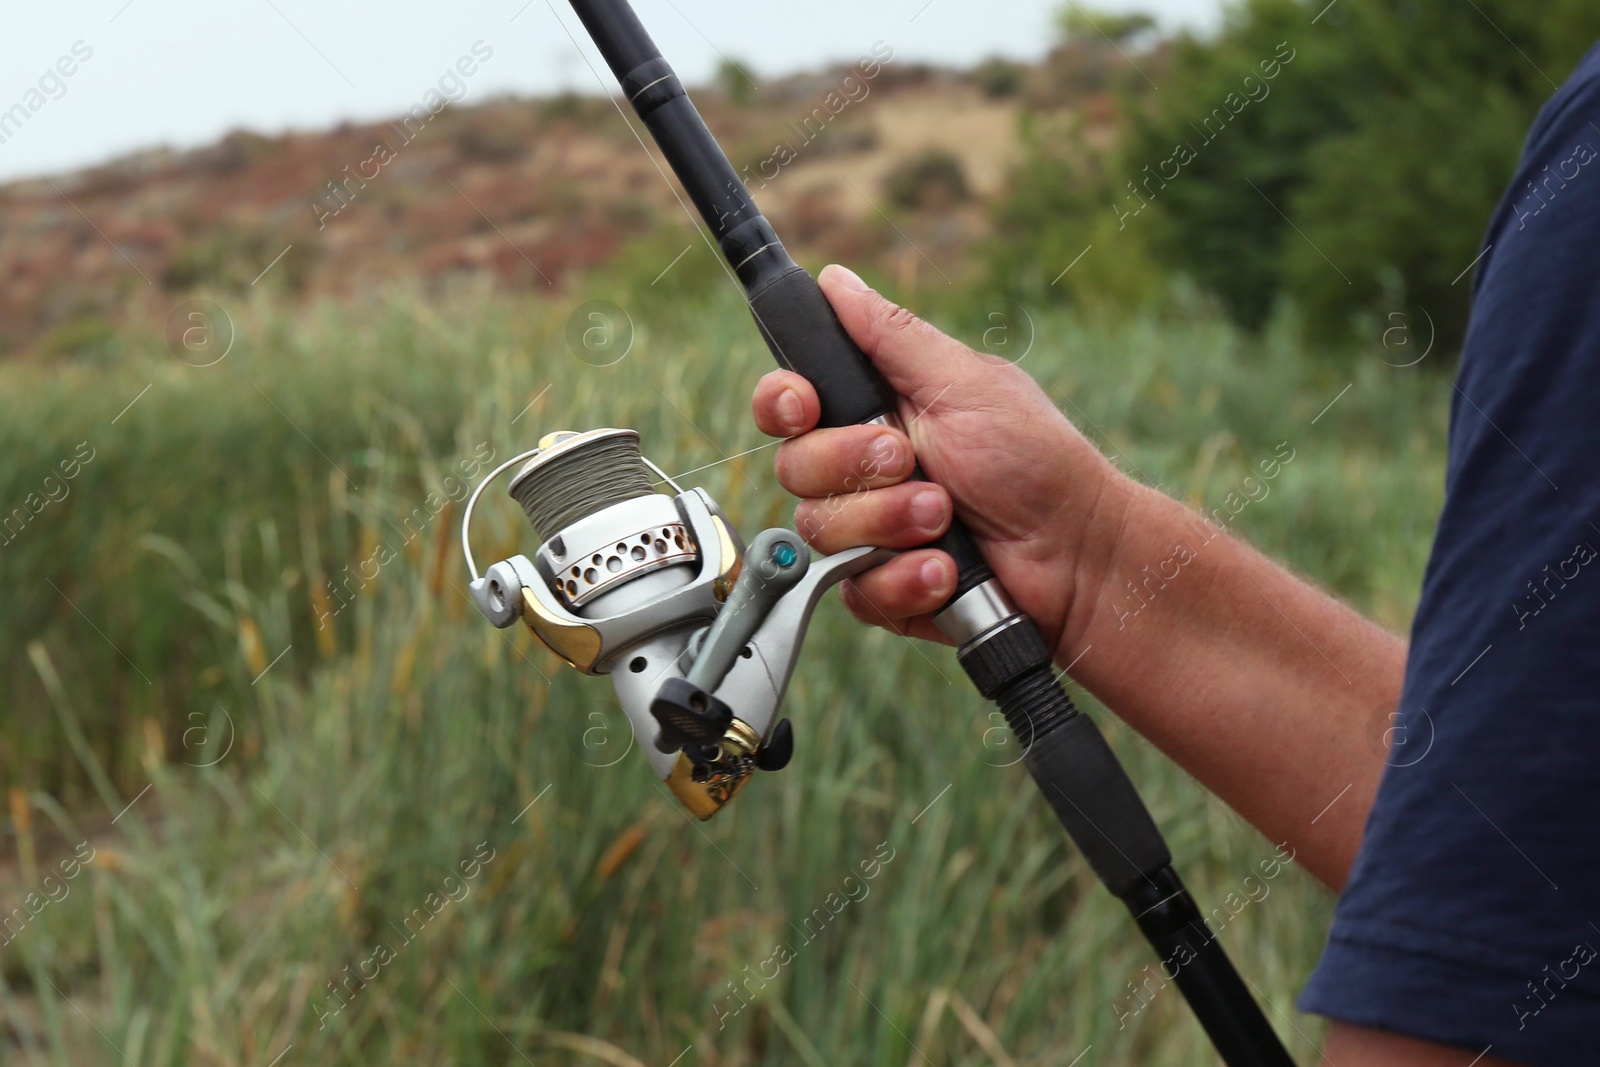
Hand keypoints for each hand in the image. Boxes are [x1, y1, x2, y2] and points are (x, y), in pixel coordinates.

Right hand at [750, 264, 1131, 658]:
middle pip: (794, 467)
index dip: (781, 403)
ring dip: (889, 524)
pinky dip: (903, 579)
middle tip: (913, 462)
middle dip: (855, 468)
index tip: (803, 407)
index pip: (788, 402)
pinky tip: (945, 570)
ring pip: (821, 532)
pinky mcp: (881, 587)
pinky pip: (854, 590)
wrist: (1077, 557)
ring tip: (947, 519)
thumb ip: (891, 335)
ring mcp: (869, 531)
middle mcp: (862, 470)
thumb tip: (836, 279)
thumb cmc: (1036, 462)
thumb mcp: (965, 384)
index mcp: (876, 409)